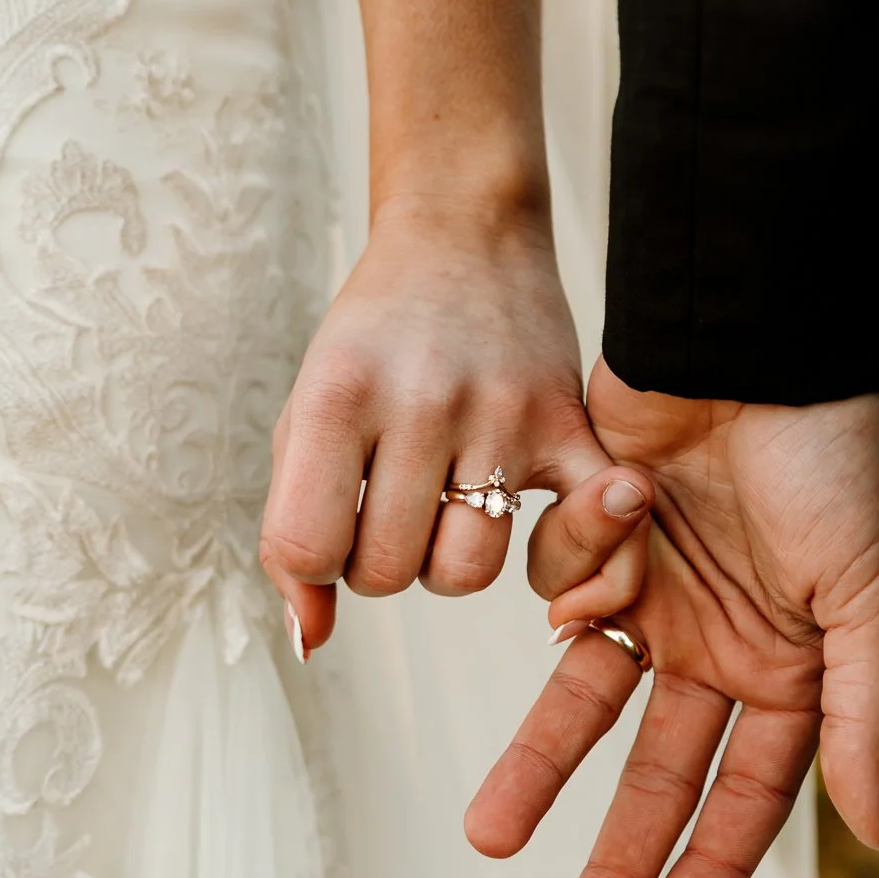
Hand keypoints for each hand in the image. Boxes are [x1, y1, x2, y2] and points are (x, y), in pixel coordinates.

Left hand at [258, 201, 648, 654]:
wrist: (466, 236)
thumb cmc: (376, 338)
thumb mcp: (306, 415)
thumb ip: (291, 530)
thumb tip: (307, 641)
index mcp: (340, 393)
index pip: (308, 547)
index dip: (313, 561)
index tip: (329, 523)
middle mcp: (423, 400)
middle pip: (390, 571)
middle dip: (379, 560)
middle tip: (389, 503)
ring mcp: (504, 411)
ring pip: (468, 571)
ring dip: (447, 559)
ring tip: (445, 504)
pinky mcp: (567, 422)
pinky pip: (587, 531)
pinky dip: (577, 566)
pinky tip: (551, 560)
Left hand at [465, 359, 878, 877]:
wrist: (757, 330)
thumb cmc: (835, 456)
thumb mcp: (871, 594)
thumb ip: (865, 716)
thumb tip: (875, 834)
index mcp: (798, 664)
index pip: (748, 791)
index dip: (712, 866)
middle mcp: (724, 639)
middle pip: (659, 770)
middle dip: (619, 854)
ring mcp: (657, 587)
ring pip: (584, 698)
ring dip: (540, 763)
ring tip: (487, 836)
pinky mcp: (596, 533)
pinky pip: (566, 578)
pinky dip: (582, 557)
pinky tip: (627, 495)